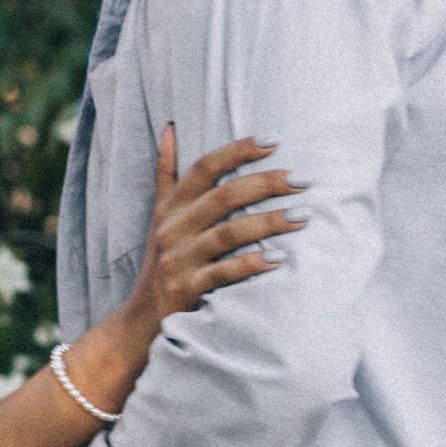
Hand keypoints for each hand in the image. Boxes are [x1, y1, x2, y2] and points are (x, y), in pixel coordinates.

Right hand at [134, 123, 301, 337]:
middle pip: (222, 197)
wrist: (142, 317)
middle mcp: (172, 229)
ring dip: (268, 223)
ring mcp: (179, 260)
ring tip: (302, 216)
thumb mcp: (159, 215)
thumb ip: (167, 173)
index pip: (203, 167)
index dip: (236, 151)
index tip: (272, 141)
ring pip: (228, 233)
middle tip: (302, 180)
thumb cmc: (162, 260)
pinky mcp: (187, 289)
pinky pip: (223, 273)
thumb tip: (169, 129)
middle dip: (265, 184)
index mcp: (171, 207)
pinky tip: (279, 259)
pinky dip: (251, 264)